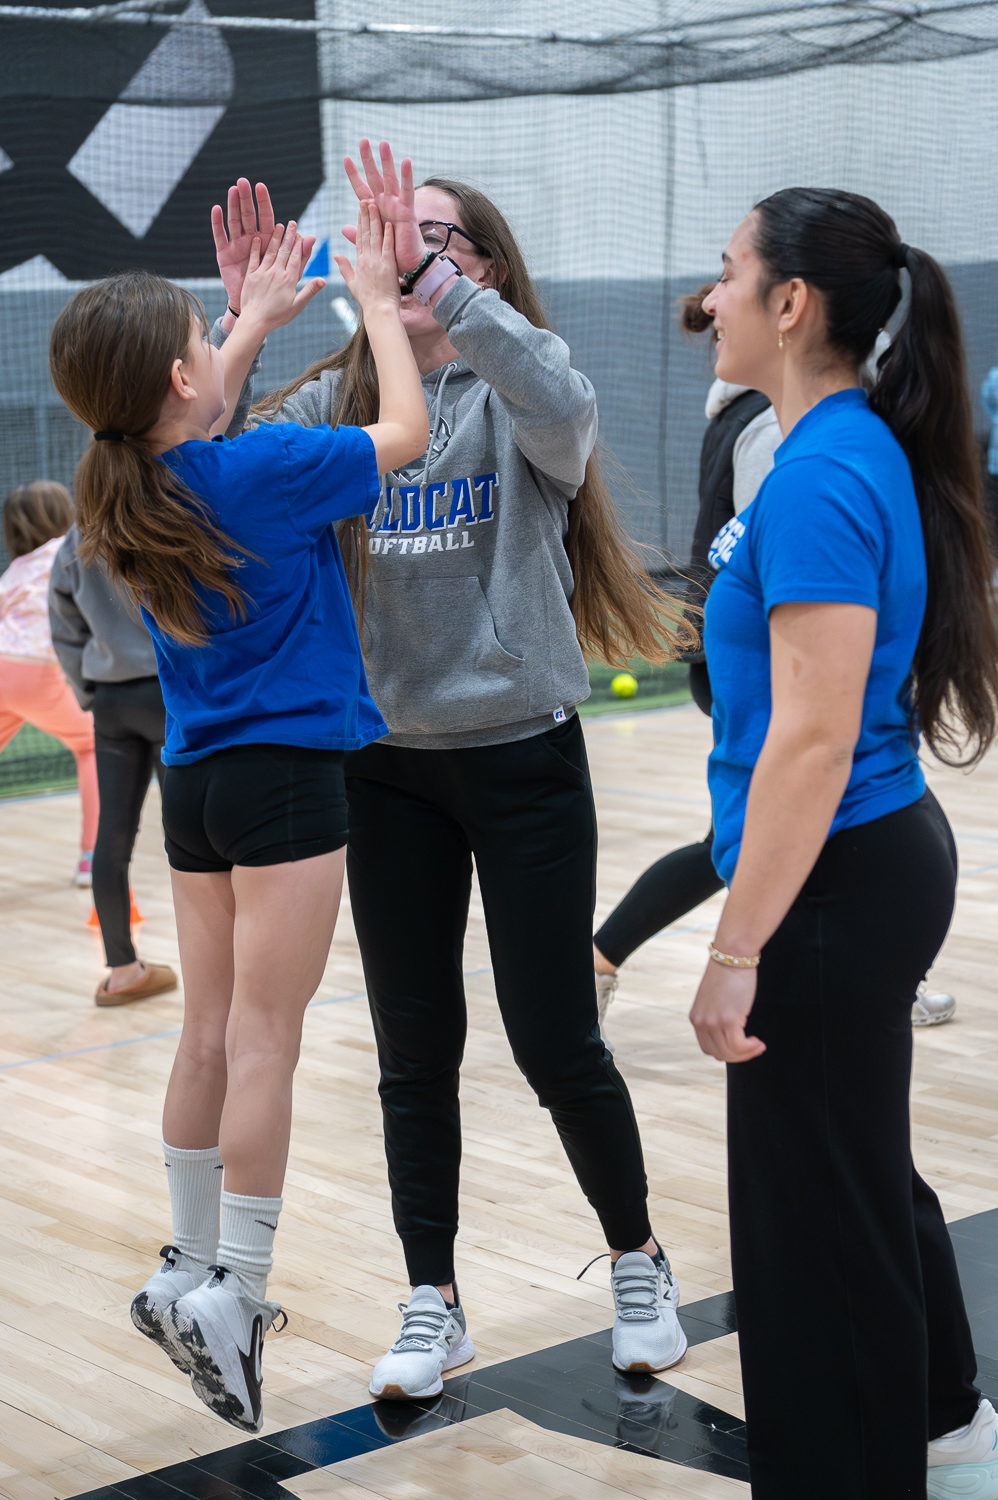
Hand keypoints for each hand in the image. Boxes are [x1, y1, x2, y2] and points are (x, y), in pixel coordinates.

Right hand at [212, 179, 314, 313]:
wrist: (255, 308)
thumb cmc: (275, 293)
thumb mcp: (290, 275)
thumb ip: (300, 256)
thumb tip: (312, 238)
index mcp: (267, 243)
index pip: (267, 220)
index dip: (264, 204)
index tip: (261, 187)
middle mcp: (251, 240)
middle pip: (249, 216)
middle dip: (246, 199)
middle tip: (244, 181)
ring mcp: (237, 245)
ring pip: (234, 221)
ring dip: (232, 206)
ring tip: (231, 190)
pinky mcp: (224, 254)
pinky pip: (220, 236)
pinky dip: (218, 223)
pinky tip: (217, 209)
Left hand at [239, 220, 324, 330]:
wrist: (255, 321)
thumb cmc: (278, 316)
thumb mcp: (297, 305)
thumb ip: (310, 290)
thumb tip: (323, 280)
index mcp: (288, 279)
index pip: (295, 257)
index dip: (299, 245)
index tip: (301, 234)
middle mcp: (276, 272)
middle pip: (284, 250)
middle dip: (289, 236)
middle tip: (292, 223)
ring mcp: (262, 272)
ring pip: (271, 251)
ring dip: (275, 237)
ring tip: (279, 225)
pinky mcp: (251, 275)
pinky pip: (254, 258)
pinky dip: (256, 248)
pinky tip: (258, 238)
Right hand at [333, 201, 400, 317]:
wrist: (379, 310)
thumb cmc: (368, 300)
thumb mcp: (353, 283)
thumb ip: (345, 268)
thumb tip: (336, 255)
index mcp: (359, 262)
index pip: (359, 238)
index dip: (359, 222)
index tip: (360, 210)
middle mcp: (367, 259)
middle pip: (365, 232)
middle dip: (365, 214)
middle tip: (365, 199)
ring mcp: (377, 261)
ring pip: (375, 236)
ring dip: (375, 219)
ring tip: (375, 204)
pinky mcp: (388, 265)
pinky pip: (388, 246)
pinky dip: (388, 234)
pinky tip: (388, 222)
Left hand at [341, 140, 424, 272]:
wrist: (408, 265)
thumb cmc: (392, 254)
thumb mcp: (371, 243)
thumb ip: (358, 233)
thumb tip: (343, 228)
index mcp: (375, 210)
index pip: (361, 188)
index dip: (354, 175)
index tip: (346, 159)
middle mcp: (385, 203)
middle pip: (375, 177)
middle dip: (368, 159)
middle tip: (363, 140)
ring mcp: (397, 205)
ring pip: (390, 178)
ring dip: (386, 161)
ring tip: (383, 143)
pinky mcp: (408, 210)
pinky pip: (408, 191)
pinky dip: (407, 176)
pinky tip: (406, 161)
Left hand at [689, 961, 765, 1062]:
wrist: (733, 956)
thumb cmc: (728, 974)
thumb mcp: (716, 1000)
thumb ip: (717, 1016)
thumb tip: (731, 1035)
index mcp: (696, 1018)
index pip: (708, 1048)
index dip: (726, 1052)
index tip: (741, 1048)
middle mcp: (701, 1022)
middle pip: (718, 1053)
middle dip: (738, 1056)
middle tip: (754, 1049)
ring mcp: (713, 1022)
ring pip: (729, 1052)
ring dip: (746, 1053)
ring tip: (758, 1045)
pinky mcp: (727, 1019)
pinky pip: (739, 1045)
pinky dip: (750, 1048)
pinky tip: (758, 1042)